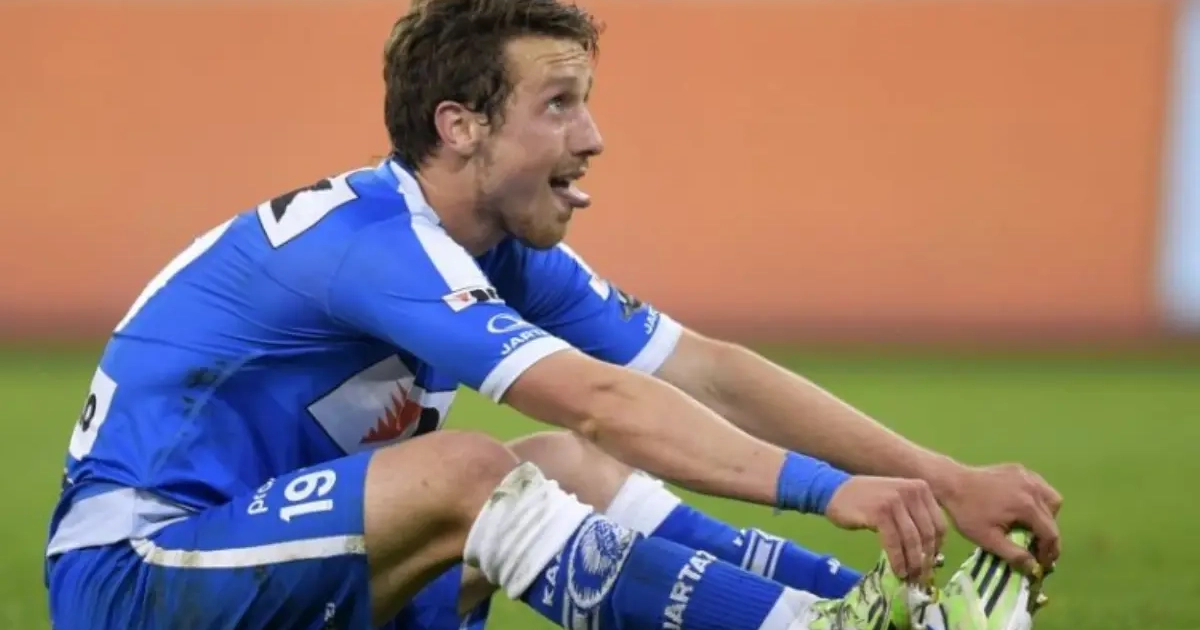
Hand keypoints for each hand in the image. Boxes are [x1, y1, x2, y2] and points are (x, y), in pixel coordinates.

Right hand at [825, 476, 946, 582]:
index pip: (939, 524)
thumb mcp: (897, 501)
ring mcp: (895, 501)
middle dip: (925, 559)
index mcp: (920, 488)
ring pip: (912, 540)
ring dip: (912, 563)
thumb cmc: (867, 500)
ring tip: (909, 576)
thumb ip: (914, 518)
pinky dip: (898, 560)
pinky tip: (897, 570)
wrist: (835, 491)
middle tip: (920, 576)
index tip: (930, 563)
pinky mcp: (879, 512)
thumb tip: (931, 554)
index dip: (937, 548)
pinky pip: (894, 543)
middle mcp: (911, 491)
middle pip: (927, 534)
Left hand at [937, 463, 1062, 574]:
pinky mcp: (1019, 469)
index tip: (1042, 563)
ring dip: (1047, 515)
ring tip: (1032, 526)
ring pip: (1051, 498)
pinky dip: (1038, 499)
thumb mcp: (988, 539)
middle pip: (1053, 517)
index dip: (1050, 552)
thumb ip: (1013, 555)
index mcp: (1027, 506)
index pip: (1051, 533)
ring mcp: (1027, 476)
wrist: (950, 483)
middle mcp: (1033, 488)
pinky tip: (1024, 507)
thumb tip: (1033, 568)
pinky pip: (1039, 486)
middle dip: (1048, 535)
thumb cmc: (967, 512)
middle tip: (1036, 547)